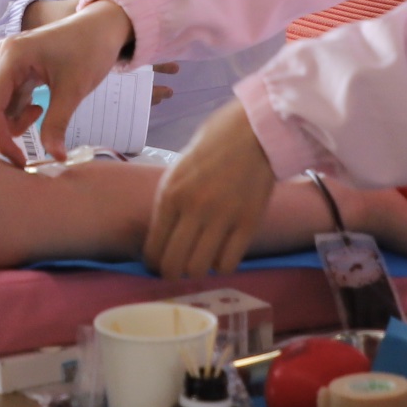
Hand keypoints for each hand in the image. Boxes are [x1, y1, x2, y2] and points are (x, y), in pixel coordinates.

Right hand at [0, 0, 131, 162]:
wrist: (101, 27)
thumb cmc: (89, 50)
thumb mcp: (74, 90)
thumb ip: (57, 124)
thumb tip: (54, 157)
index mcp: (10, 57)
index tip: (19, 160)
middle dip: (3, 130)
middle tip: (33, 137)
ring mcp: (4, 62)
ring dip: (11, 121)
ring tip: (41, 115)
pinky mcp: (12, 69)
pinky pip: (4, 99)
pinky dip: (16, 112)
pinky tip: (40, 107)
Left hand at [144, 103, 278, 277]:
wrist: (254, 132)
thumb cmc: (213, 147)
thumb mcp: (178, 171)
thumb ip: (170, 204)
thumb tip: (162, 238)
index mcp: (170, 194)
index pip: (153, 248)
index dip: (153, 263)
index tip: (158, 264)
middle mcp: (193, 208)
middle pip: (173, 264)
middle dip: (171, 274)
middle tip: (176, 270)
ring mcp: (222, 217)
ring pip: (199, 269)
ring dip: (196, 271)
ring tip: (200, 262)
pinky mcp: (248, 223)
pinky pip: (228, 263)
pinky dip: (221, 266)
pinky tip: (221, 255)